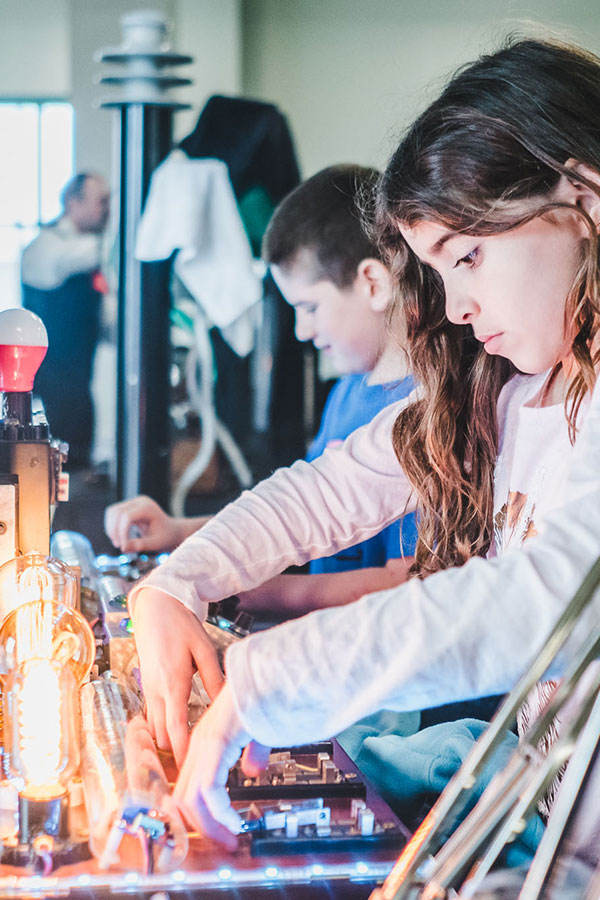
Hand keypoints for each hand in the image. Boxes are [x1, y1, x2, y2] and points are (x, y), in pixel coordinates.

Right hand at [104, 495, 181, 552]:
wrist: (170, 531)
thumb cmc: (165, 538)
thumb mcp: (156, 543)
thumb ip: (142, 545)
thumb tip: (125, 548)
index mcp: (148, 507)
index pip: (126, 516)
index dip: (121, 532)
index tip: (123, 547)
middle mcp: (139, 501)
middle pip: (116, 512)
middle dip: (114, 530)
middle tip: (119, 546)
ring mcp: (133, 502)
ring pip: (112, 512)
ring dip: (111, 528)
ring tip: (119, 543)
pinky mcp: (128, 507)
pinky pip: (113, 514)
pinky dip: (112, 527)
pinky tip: (119, 538)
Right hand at [130, 587, 224, 765]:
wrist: (155, 606)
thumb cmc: (180, 625)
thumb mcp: (204, 649)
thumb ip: (214, 679)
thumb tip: (227, 704)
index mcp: (173, 682)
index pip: (176, 727)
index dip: (182, 752)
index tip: (191, 770)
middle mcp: (156, 690)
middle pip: (162, 735)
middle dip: (174, 756)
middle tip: (193, 773)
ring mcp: (148, 689)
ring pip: (154, 729)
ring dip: (167, 744)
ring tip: (187, 762)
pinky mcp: (147, 686)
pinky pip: (151, 717)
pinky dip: (160, 731)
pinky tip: (174, 738)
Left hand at [175, 684, 270, 845]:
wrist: (266, 680)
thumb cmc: (261, 700)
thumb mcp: (255, 734)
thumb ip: (251, 752)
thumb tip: (252, 770)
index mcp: (205, 743)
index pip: (188, 787)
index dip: (200, 814)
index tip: (219, 830)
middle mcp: (198, 746)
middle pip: (182, 798)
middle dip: (202, 826)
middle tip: (223, 842)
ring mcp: (204, 747)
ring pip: (191, 799)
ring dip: (210, 824)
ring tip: (229, 837)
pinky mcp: (214, 747)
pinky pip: (209, 791)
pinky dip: (221, 813)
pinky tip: (236, 821)